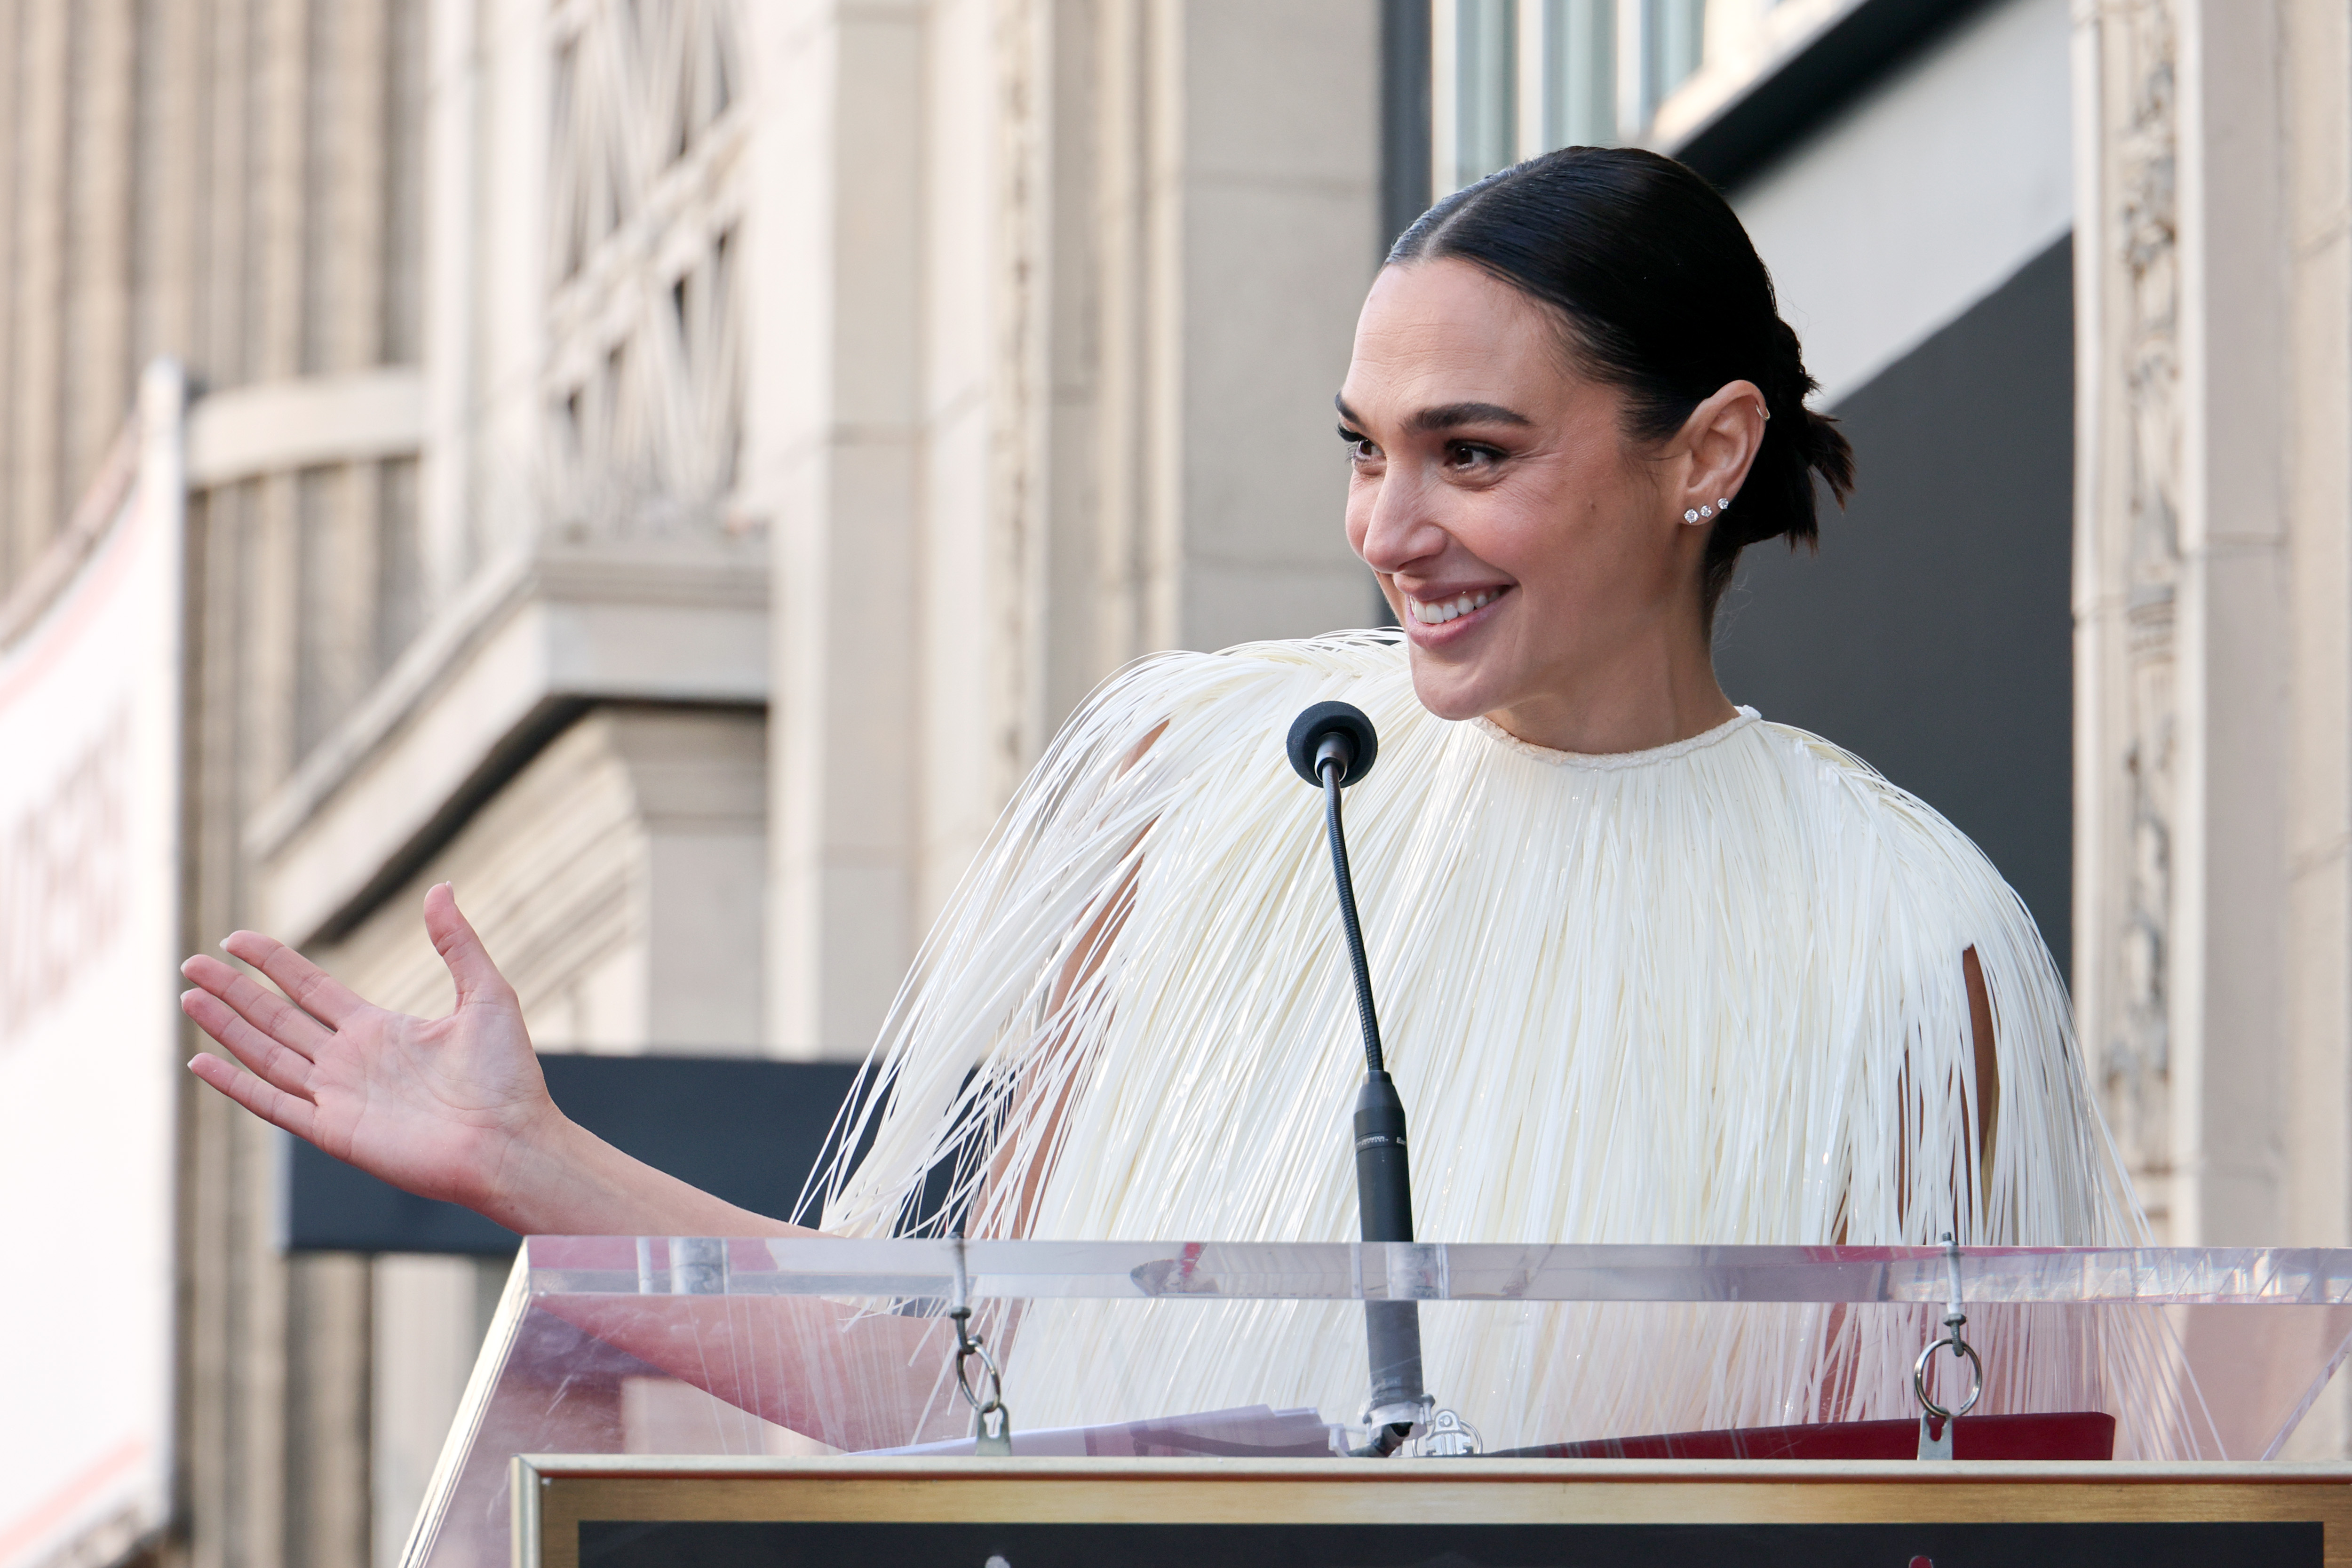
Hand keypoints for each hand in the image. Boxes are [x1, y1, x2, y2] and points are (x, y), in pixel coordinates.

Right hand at [182, 882, 558, 1216]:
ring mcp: (338, 1097)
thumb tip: (441, 887)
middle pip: (276, 1017)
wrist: (511, 1141)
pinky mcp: (333, 1131)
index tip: (236, 939)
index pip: (310, 989)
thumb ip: (457, 943)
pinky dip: (236, 1084)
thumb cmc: (508, 1076)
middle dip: (234, 991)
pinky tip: (201, 1062)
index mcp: (379, 1029)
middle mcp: (350, 1061)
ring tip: (188, 997)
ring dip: (226, 1027)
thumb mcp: (486, 994)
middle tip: (191, 963)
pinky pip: (273, 1104)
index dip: (273, 964)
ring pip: (266, 1054)